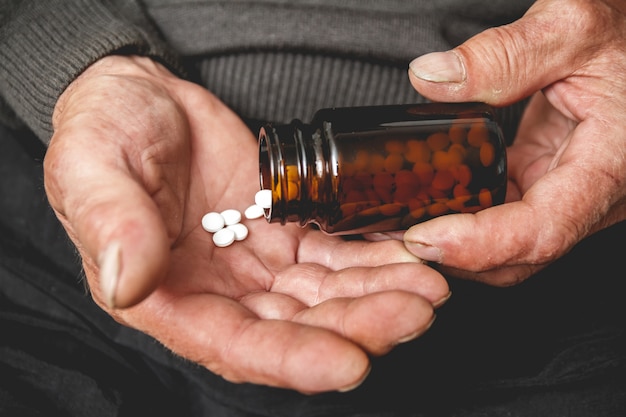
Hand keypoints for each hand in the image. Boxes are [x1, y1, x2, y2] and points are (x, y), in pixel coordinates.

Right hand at [44, 55, 449, 392]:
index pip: (233, 346)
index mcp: (166, 298)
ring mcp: (256, 264)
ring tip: (427, 286)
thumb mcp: (90, 168)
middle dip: (357, 325)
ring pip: (324, 295)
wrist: (141, 98)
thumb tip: (128, 283)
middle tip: (415, 310)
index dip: (291, 360)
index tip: (348, 364)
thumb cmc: (103, 132)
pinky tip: (405, 254)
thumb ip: (110, 224)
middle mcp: (218, 293)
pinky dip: (371, 258)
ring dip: (376, 295)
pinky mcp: (284, 231)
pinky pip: (334, 253)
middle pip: (296, 328)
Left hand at [403, 0, 625, 284]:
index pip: (541, 232)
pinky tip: (431, 202)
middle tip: (396, 238)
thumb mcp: (571, 28)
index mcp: (610, 168)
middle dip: (457, 257)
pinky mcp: (549, 181)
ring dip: (456, 244)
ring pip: (511, 245)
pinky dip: (467, 217)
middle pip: (521, 256)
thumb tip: (432, 78)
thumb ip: (504, 54)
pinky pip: (507, 216)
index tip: (422, 237)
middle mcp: (594, 195)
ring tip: (402, 226)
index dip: (478, 245)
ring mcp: (570, 194)